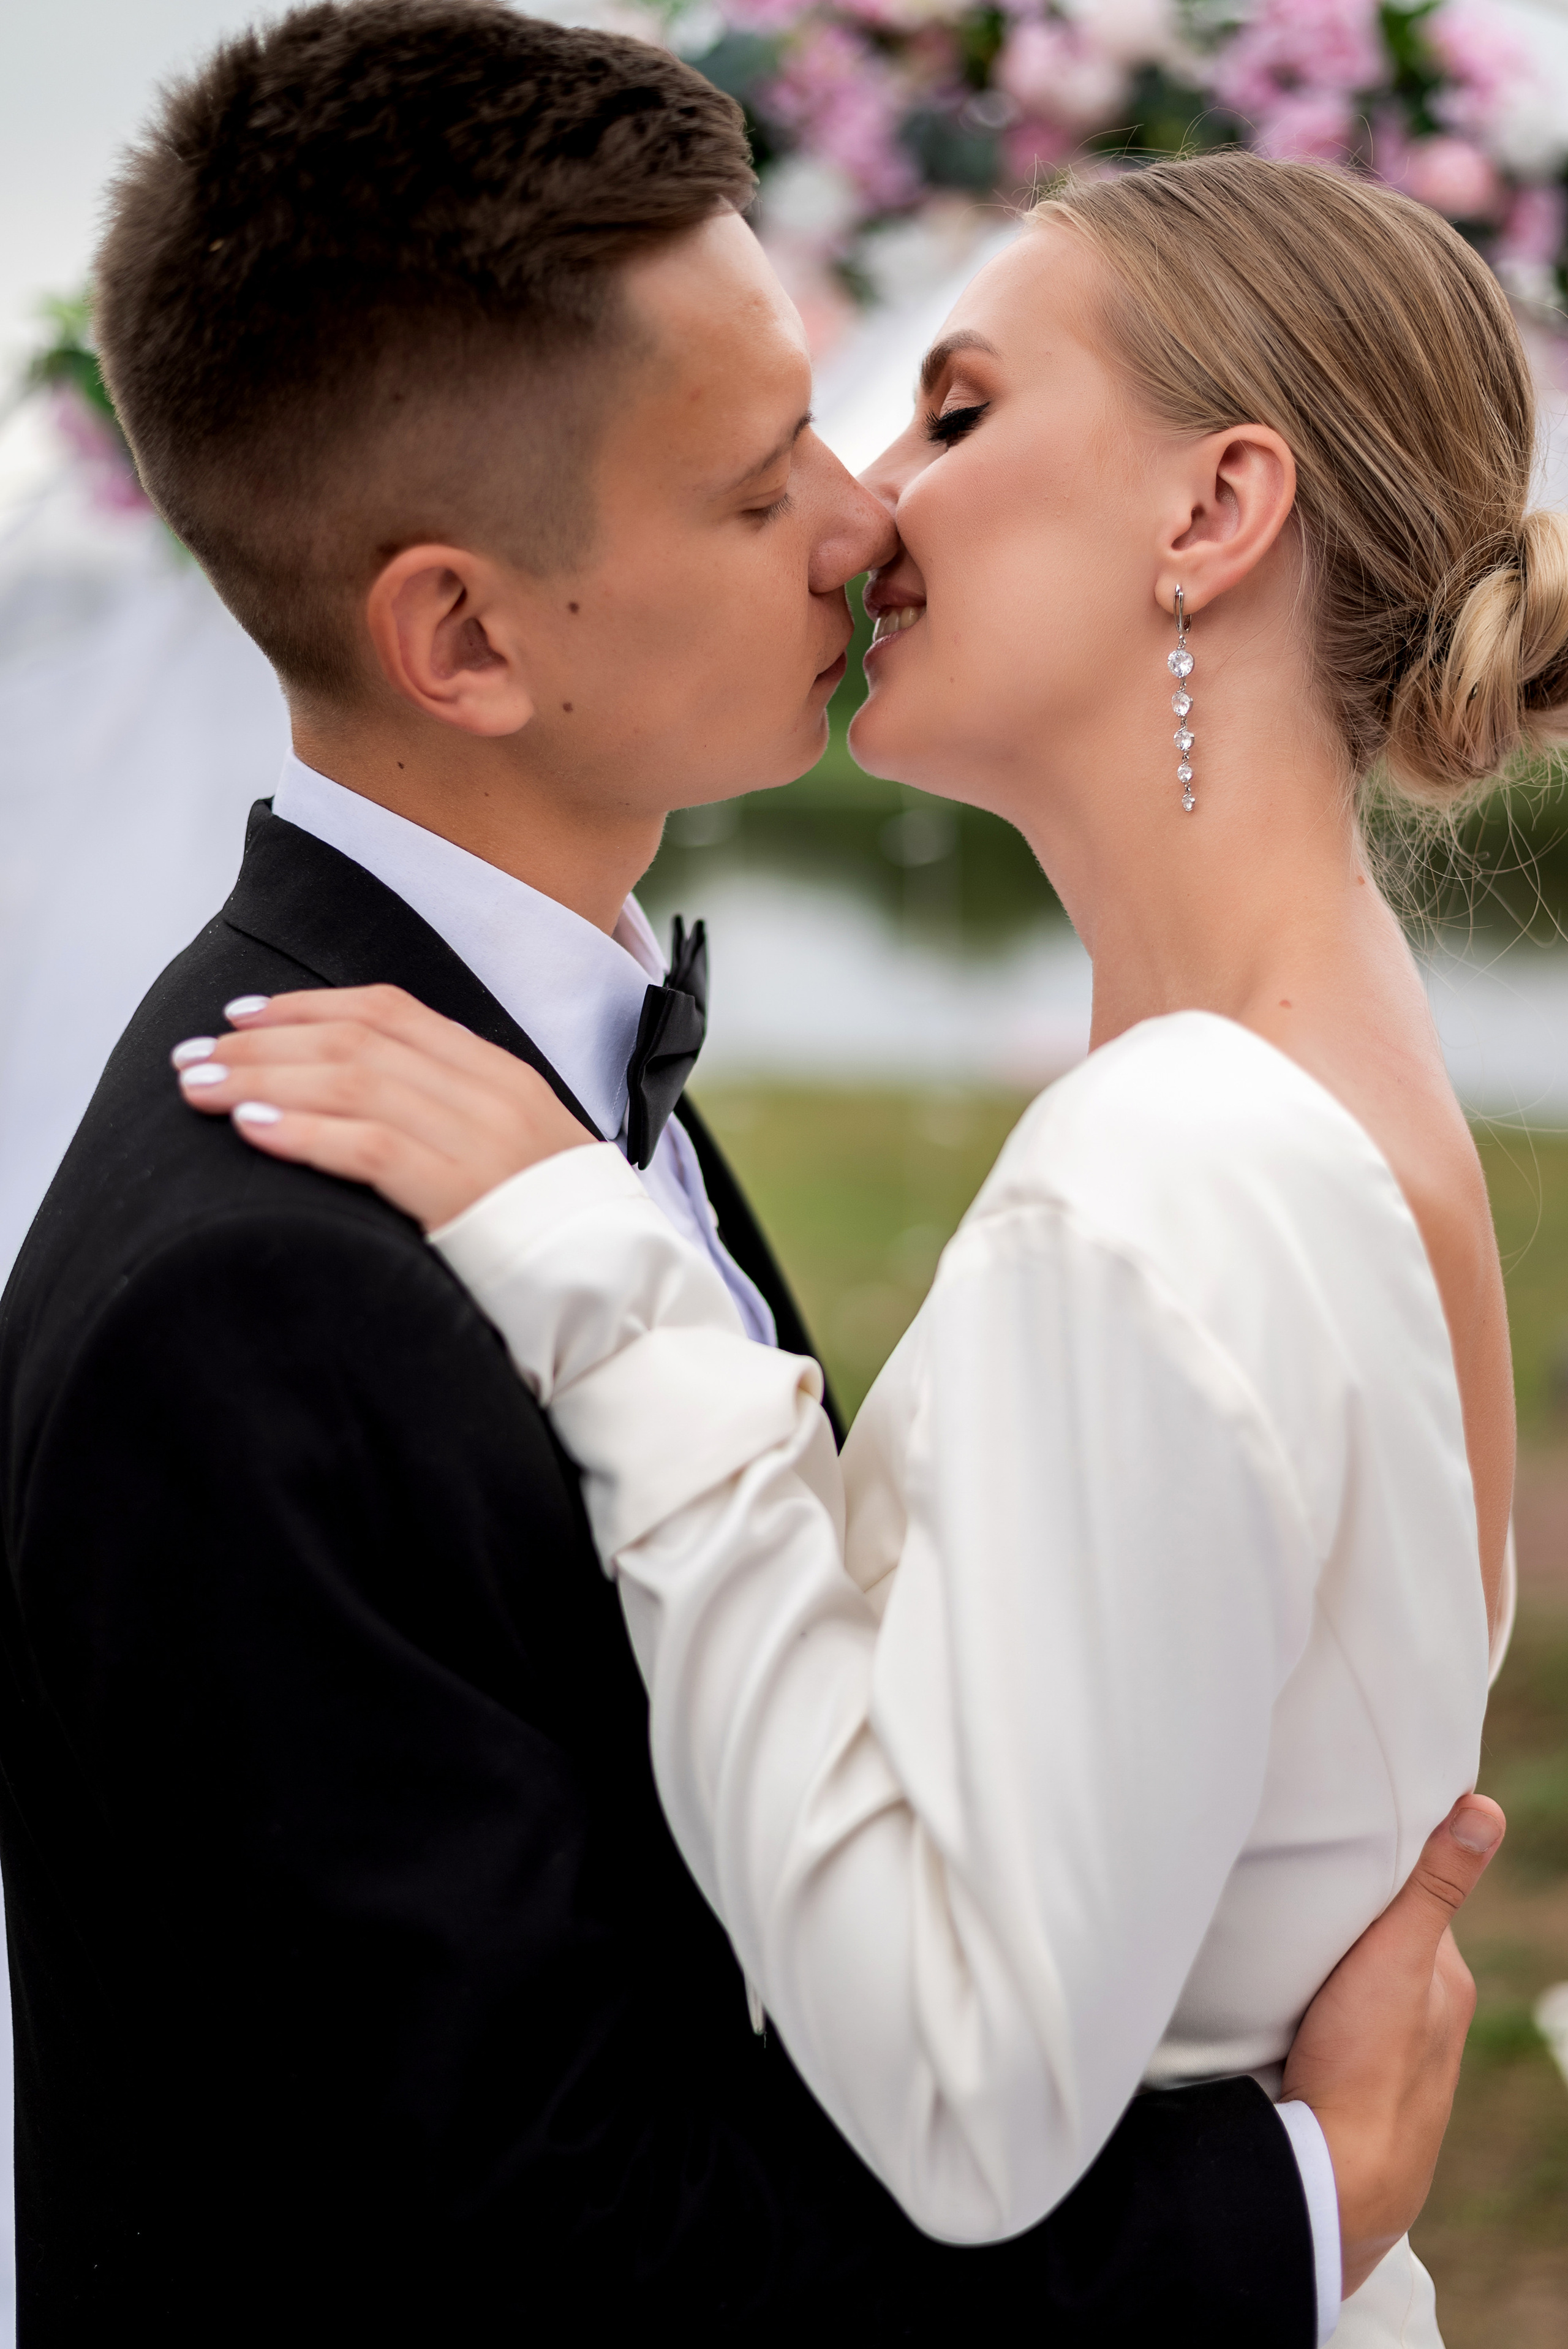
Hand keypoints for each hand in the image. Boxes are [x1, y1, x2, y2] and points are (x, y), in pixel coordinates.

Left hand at [172, 985, 595, 1229]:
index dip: (308, 1007)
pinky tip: (252, 1130)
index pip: (393, 1013)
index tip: (241, 1017)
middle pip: (359, 1040)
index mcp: (503, 1077)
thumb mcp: (515, 1159)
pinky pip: (372, 1146)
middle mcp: (493, 1095)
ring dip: (262, 1079)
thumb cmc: (561, 1243)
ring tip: (197, 1089)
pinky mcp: (467, 1195)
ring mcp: (484, 1141)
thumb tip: (373, 1105)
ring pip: (354, 1081)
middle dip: (263, 1043)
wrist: (629, 1304)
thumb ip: (456, 1121)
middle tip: (192, 1057)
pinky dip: (305, 1132)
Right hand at [1281, 1792, 1503, 2298]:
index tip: (1336, 1842)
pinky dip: (1308, 2006)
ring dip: (1321, 1965)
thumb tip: (1485, 1809)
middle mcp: (1426, 2018)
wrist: (1335, 2182)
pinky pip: (1328, 2023)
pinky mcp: (1344, 2081)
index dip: (1377, 1868)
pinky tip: (1279, 2007)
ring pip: (1352, 1984)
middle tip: (1294, 1891)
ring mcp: (1386, 2055)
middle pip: (1382, 1940)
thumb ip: (1434, 1886)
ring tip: (1279, 1948)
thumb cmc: (1368, 2068)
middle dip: (1344, 1918)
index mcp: (1446, 1981)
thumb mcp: (1399, 1958)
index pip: (1413, 1898)